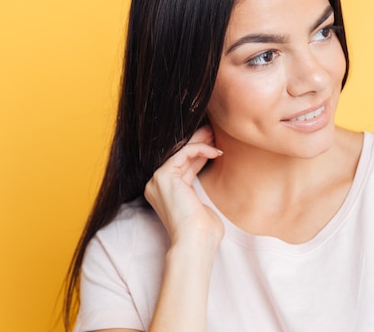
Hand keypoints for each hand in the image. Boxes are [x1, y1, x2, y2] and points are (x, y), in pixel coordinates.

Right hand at [144, 125, 224, 248]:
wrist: (196, 240)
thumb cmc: (203, 231)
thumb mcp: (201, 204)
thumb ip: (198, 191)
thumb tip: (208, 179)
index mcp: (165, 194)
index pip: (183, 167)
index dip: (199, 154)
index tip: (215, 145)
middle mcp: (157, 186)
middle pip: (180, 157)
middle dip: (198, 142)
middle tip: (214, 131)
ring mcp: (158, 180)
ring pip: (181, 152)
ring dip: (200, 141)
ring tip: (216, 134)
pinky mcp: (164, 176)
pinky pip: (184, 153)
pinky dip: (200, 148)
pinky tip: (215, 151)